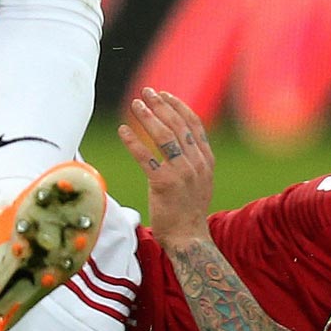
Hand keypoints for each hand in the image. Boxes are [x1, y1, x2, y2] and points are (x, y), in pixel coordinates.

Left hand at [118, 87, 215, 248]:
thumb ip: (194, 158)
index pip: (193, 124)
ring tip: (135, 105)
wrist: (189, 238)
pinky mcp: (164, 184)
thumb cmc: (189, 209)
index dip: (178, 106)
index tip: (164, 94)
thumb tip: (180, 137)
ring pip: (164, 137)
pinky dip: (134, 141)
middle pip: (177, 125)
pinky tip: (123, 130)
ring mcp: (182, 173)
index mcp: (206, 160)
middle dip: (161, 105)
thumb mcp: (201, 179)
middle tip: (146, 92)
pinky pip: (146, 158)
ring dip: (148, 117)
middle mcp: (197, 163)